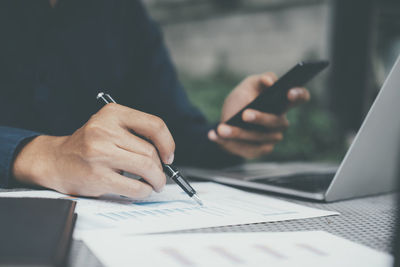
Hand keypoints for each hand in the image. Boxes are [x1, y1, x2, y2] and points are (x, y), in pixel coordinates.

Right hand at [12, 103, 174, 198]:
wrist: (56, 160)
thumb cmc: (88, 145)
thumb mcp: (109, 126)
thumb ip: (134, 134)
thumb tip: (166, 155)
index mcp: (112, 113)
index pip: (154, 125)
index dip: (168, 143)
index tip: (169, 156)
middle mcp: (105, 130)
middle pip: (151, 151)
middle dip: (161, 168)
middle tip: (160, 176)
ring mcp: (100, 153)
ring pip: (146, 168)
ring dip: (156, 180)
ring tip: (154, 183)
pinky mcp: (97, 176)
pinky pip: (135, 187)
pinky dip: (144, 191)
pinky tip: (142, 190)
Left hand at [208, 72, 309, 158]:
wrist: (227, 120)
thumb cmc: (242, 99)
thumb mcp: (249, 85)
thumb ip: (260, 80)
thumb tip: (270, 81)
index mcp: (282, 102)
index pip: (300, 97)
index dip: (299, 95)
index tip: (288, 92)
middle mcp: (280, 121)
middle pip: (277, 122)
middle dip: (261, 118)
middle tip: (245, 114)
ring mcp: (271, 138)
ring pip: (259, 137)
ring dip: (238, 133)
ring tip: (222, 129)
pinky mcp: (259, 150)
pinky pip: (246, 150)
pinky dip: (228, 143)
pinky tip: (214, 136)